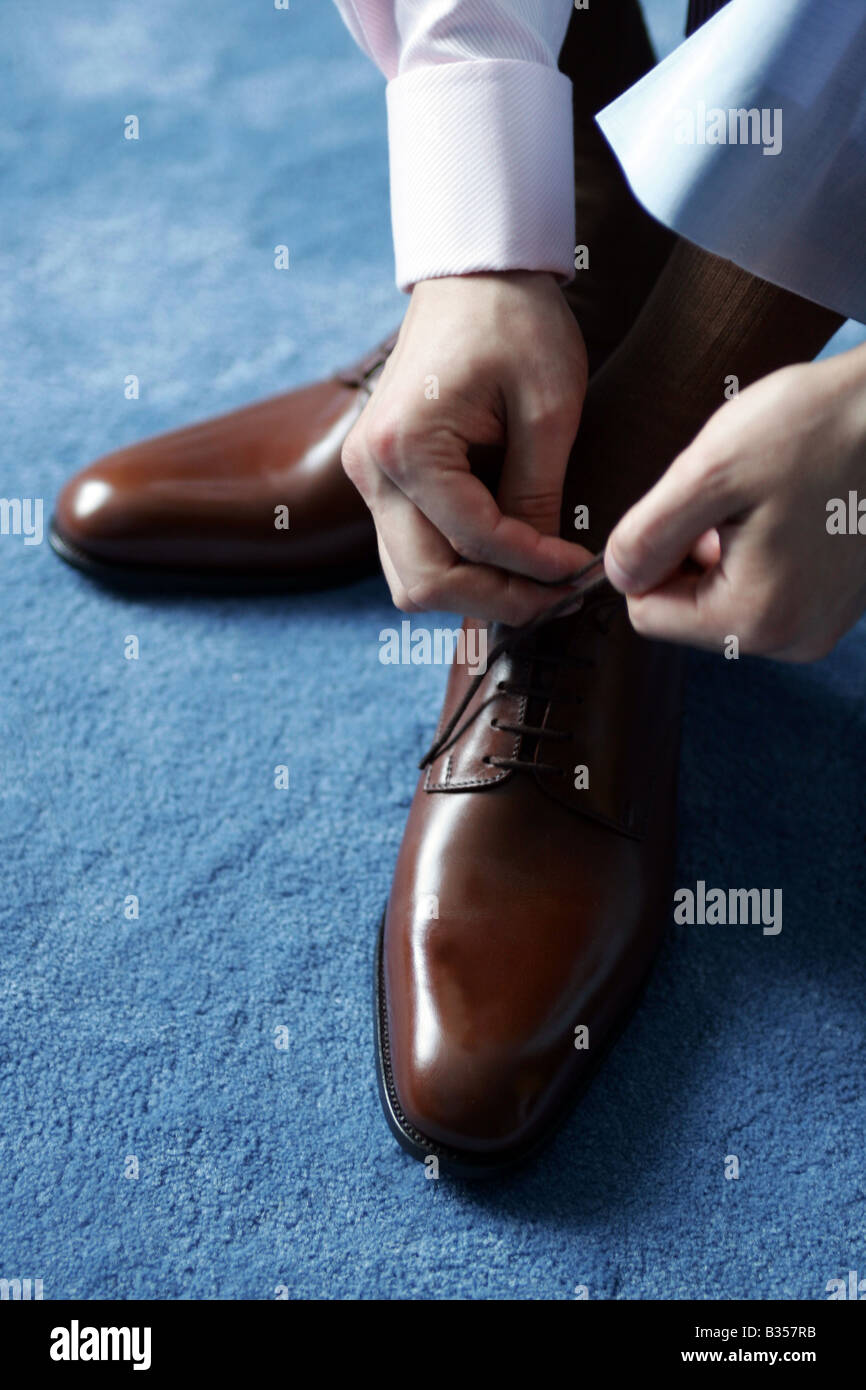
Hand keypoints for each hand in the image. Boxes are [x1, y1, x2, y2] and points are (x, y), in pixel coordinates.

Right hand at [341, 271, 592, 624]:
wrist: (473, 272)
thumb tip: (548, 570)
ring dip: (473, 591)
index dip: (533, 569)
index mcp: (405, 445)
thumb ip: (538, 494)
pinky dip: (457, 566)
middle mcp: (370, 469)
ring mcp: (368, 477)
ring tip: (536, 581)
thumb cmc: (516, 321)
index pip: (472, 542)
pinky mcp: (380, 478)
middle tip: (558, 596)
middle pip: (425, 582)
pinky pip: (412, 550)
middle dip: (497, 599)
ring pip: (412, 578)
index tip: (582, 570)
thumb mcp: (548, 408)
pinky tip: (508, 556)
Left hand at [604, 347, 865, 660]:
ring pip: (722, 594)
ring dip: (723, 545)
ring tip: (765, 496)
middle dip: (690, 551)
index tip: (689, 507)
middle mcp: (791, 639)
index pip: (647, 614)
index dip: (650, 554)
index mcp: (754, 619)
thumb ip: (646, 535)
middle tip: (732, 496)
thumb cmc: (818, 428)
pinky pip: (764, 585)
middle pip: (685, 608)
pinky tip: (789, 505)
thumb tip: (617, 576)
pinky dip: (759, 546)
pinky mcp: (833, 602)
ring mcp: (817, 624)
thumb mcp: (709, 472)